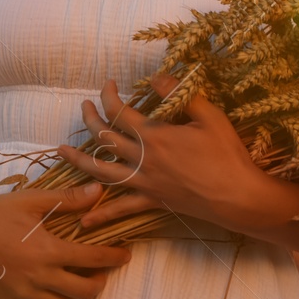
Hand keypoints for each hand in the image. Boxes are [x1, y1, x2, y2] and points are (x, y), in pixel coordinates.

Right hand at [0, 183, 133, 298]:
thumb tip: (99, 192)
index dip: (114, 257)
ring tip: (84, 280)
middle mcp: (39, 278)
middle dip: (101, 281)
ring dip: (80, 295)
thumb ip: (67, 200)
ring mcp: (24, 294)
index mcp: (47, 251)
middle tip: (105, 270)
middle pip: (84, 291)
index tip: (125, 253)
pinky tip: (58, 290)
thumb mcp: (31, 201)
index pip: (93, 259)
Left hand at [56, 72, 262, 229]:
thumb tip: (157, 76)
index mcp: (154, 135)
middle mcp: (143, 159)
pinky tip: (82, 222)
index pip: (119, 112)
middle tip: (84, 107)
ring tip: (60, 151)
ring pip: (101, 171)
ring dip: (78, 159)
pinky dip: (101, 215)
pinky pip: (122, 209)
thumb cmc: (227, 154)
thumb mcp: (208, 115)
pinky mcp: (152, 201)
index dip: (107, 95)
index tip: (106, 84)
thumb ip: (179, 94)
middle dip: (89, 119)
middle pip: (103, 138)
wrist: (238, 196)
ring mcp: (144, 182)